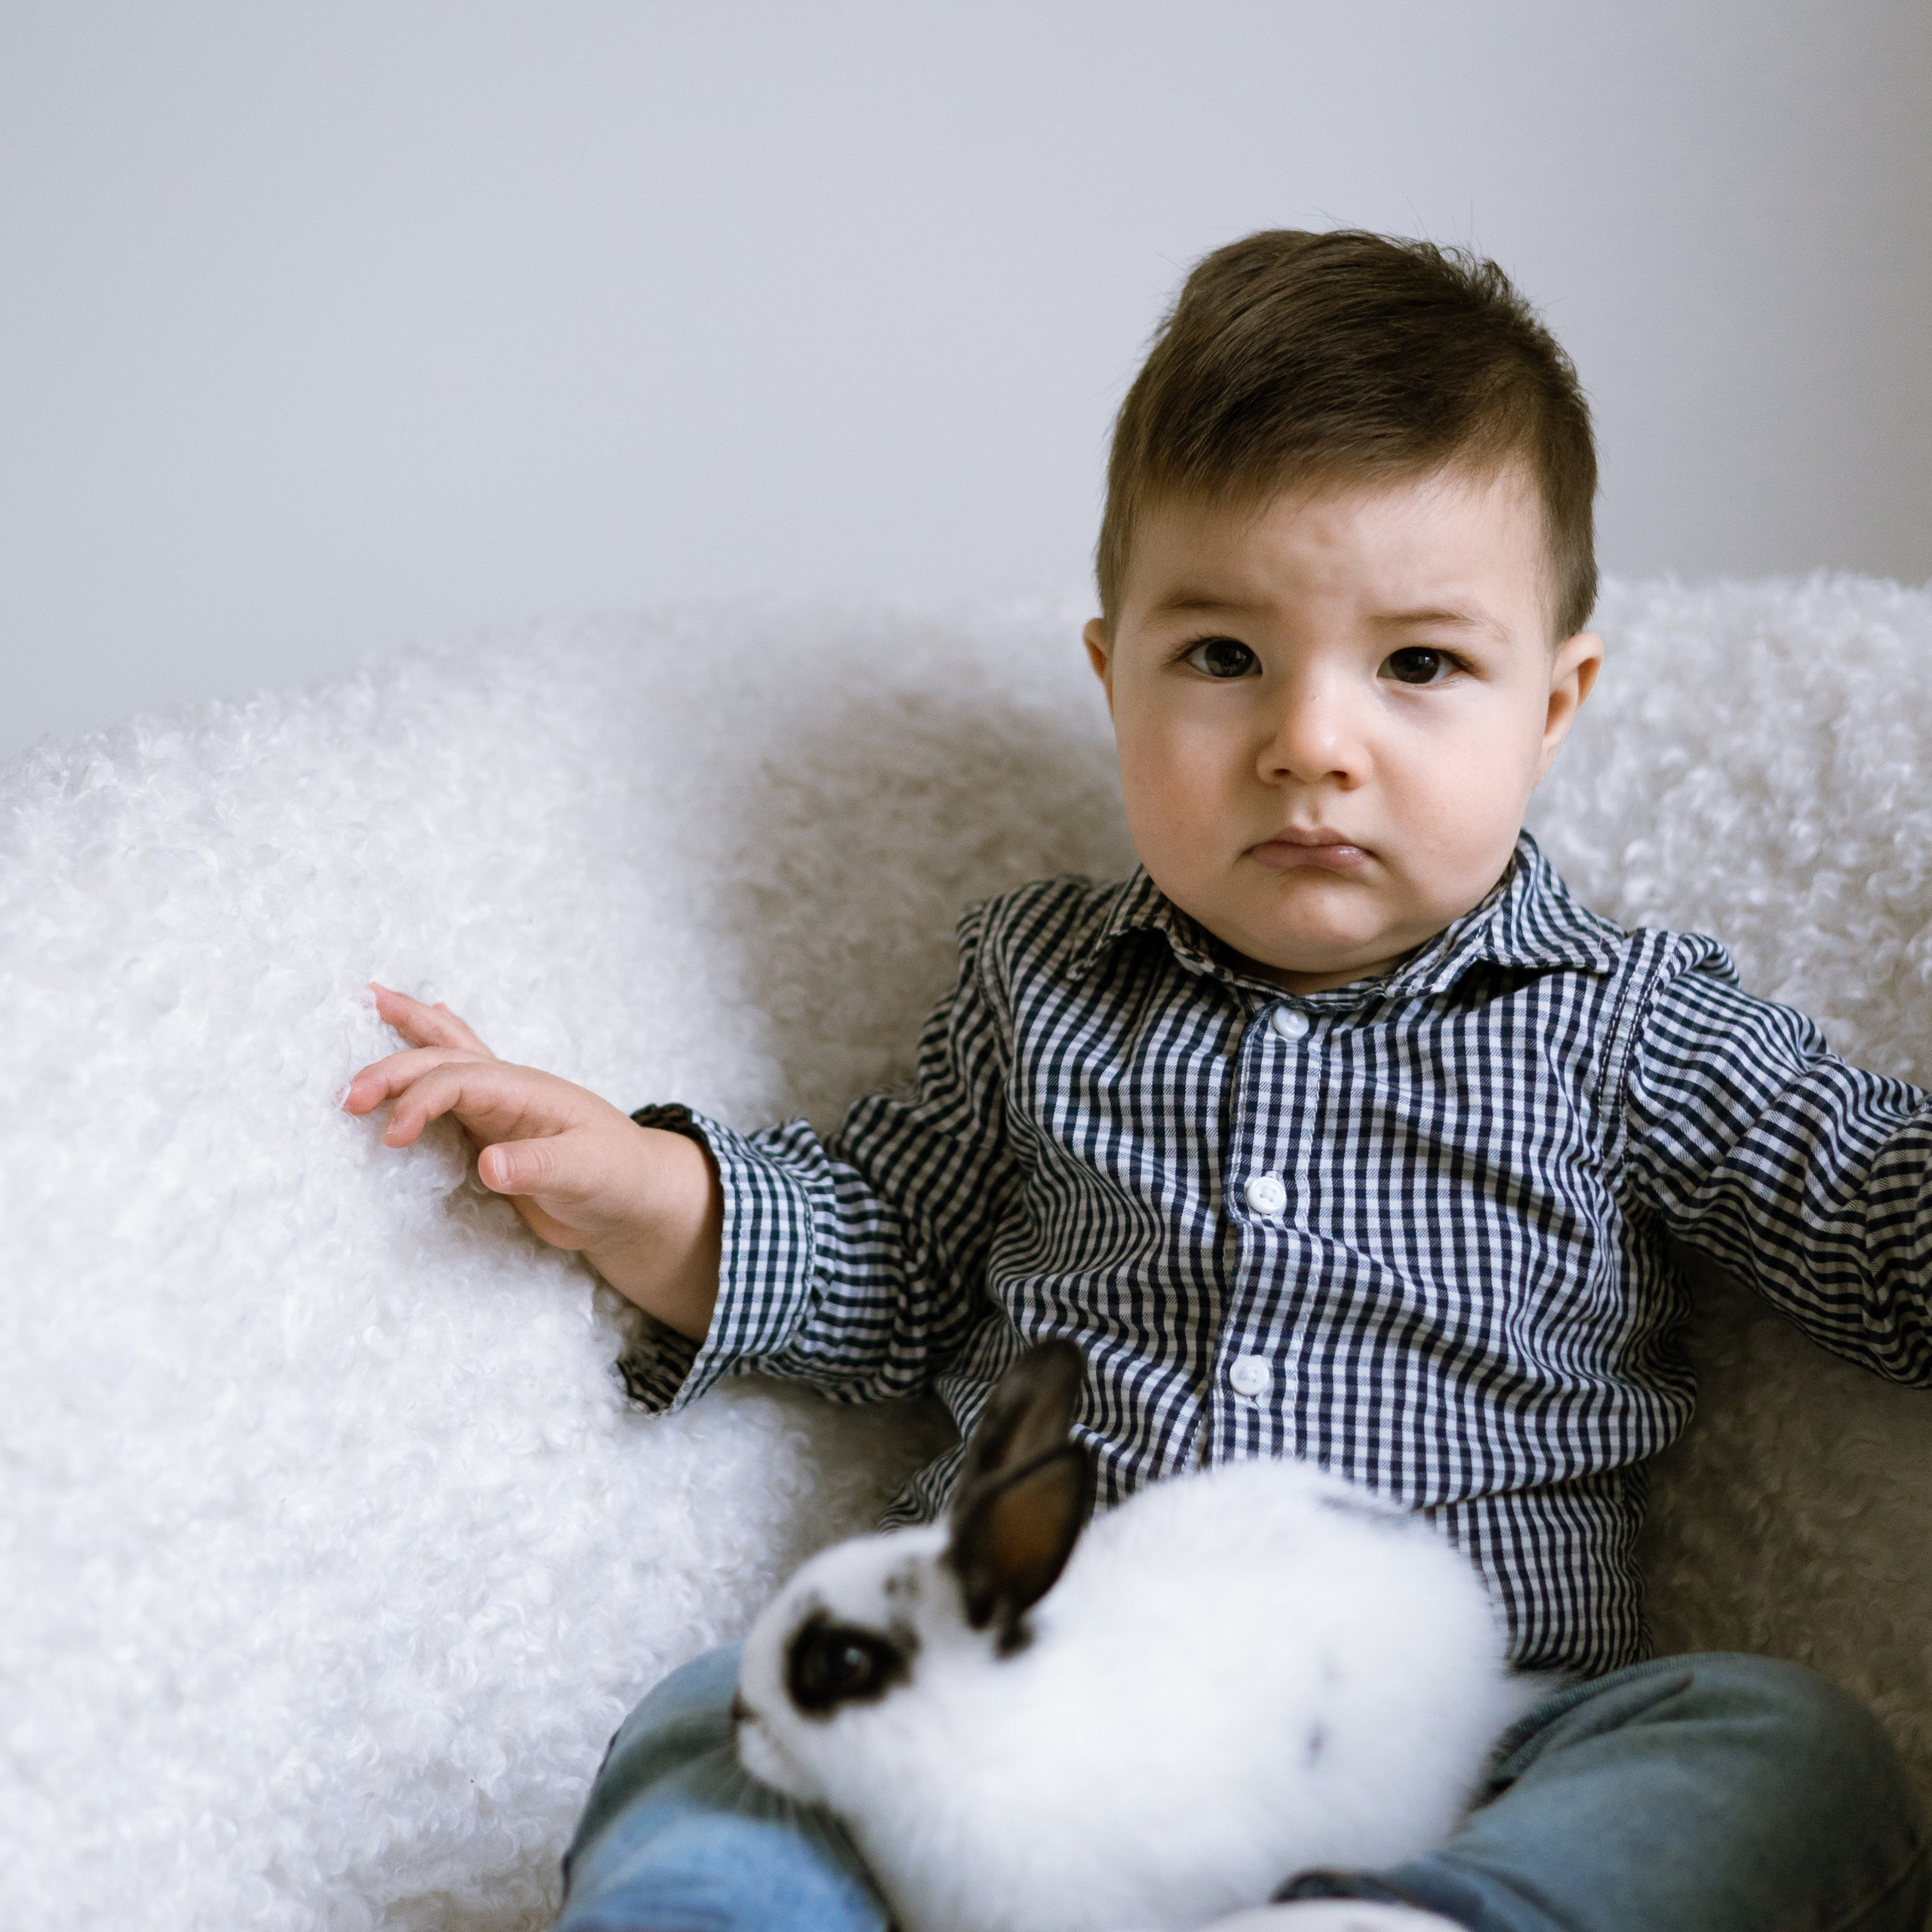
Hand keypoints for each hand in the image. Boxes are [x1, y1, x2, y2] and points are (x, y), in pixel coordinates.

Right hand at [341, 985, 720, 1338]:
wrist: (639, 1199)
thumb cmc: (620, 1180)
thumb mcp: (587, 1176)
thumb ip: (539, 1169)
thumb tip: (488, 1164)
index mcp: (529, 1092)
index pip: (461, 1080)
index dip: (420, 1101)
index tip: (390, 1136)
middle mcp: (512, 1090)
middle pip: (445, 1059)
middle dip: (394, 1067)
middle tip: (347, 1094)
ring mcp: (502, 1106)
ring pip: (450, 1055)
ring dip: (411, 1034)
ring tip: (375, 999)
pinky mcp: (495, 1129)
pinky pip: (454, 1086)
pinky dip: (431, 1058)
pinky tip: (424, 1031)